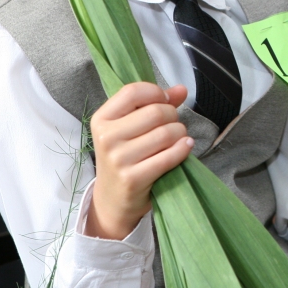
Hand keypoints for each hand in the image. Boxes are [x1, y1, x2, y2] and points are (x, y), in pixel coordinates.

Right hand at [87, 83, 193, 239]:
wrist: (113, 198)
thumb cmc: (125, 156)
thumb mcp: (131, 127)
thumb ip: (156, 103)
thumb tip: (181, 89)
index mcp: (102, 119)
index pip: (133, 91)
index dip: (156, 93)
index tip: (164, 102)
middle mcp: (106, 137)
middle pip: (156, 112)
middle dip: (173, 116)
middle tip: (171, 126)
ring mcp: (118, 159)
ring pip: (166, 133)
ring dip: (180, 134)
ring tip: (176, 139)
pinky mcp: (133, 178)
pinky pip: (169, 156)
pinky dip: (183, 149)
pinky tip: (185, 147)